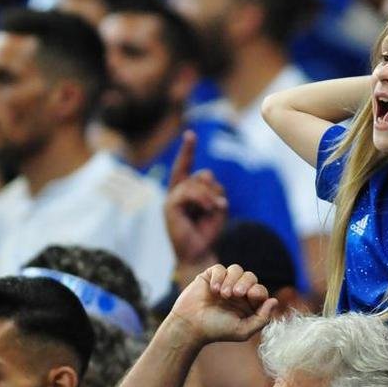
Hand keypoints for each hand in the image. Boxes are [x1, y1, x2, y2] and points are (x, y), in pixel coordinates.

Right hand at [163, 264, 277, 345]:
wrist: (190, 326)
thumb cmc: (217, 330)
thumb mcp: (243, 330)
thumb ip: (262, 318)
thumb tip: (274, 301)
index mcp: (248, 304)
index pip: (260, 290)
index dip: (258, 291)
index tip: (250, 296)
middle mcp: (238, 291)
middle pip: (250, 277)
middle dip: (245, 283)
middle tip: (235, 294)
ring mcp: (224, 282)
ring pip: (236, 269)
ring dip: (232, 280)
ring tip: (223, 295)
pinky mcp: (210, 277)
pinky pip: (219, 268)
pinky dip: (219, 277)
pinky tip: (213, 290)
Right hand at [164, 130, 227, 264]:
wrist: (199, 252)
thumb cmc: (207, 231)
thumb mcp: (217, 207)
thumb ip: (213, 189)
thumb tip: (205, 175)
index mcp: (186, 191)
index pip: (186, 166)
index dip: (188, 150)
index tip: (190, 134)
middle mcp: (176, 192)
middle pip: (200, 175)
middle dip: (213, 189)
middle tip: (217, 206)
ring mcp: (172, 199)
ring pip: (196, 183)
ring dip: (210, 196)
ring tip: (214, 209)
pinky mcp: (170, 206)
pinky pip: (188, 192)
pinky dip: (202, 199)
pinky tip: (208, 209)